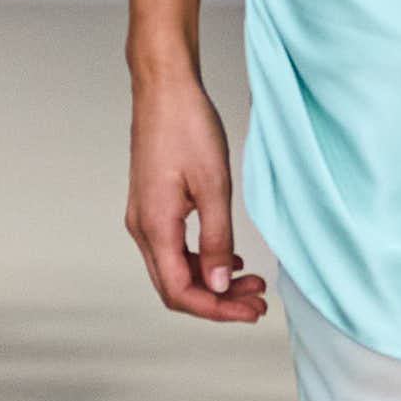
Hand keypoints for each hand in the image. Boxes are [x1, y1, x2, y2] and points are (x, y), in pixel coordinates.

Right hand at [126, 64, 268, 321]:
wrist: (164, 89)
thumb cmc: (188, 127)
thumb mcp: (214, 186)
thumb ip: (216, 239)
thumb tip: (217, 283)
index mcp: (155, 226)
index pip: (180, 291)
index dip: (217, 309)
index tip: (251, 311)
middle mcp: (142, 228)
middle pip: (176, 287)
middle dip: (218, 300)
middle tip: (258, 302)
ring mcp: (144, 218)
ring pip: (176, 269)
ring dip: (212, 281)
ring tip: (251, 281)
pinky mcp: (152, 206)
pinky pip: (174, 248)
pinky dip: (203, 260)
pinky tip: (230, 257)